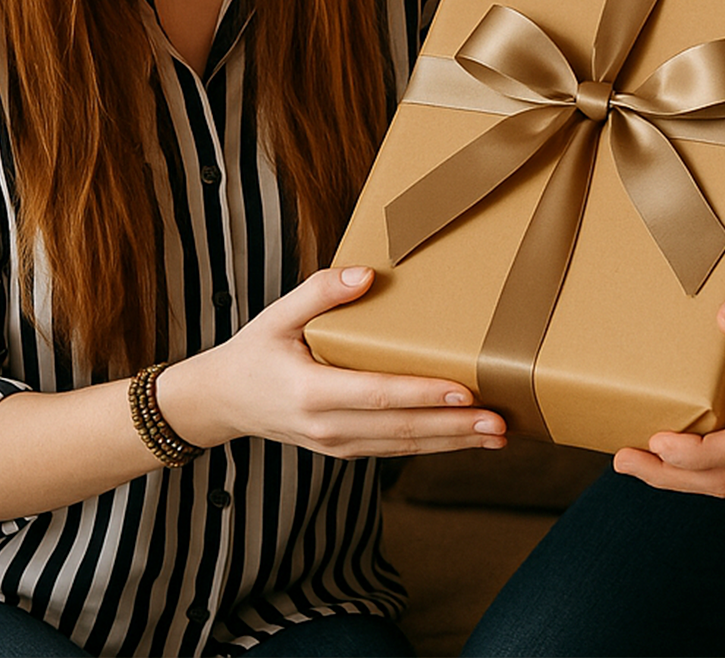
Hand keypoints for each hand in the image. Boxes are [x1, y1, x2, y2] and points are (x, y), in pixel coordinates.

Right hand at [160, 266, 506, 459]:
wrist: (223, 401)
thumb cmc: (255, 351)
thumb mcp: (278, 315)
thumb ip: (321, 291)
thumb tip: (366, 273)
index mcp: (310, 391)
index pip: (377, 395)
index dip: (422, 394)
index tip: (464, 391)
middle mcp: (326, 426)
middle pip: (401, 429)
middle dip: (454, 427)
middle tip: (501, 422)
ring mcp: (336, 444)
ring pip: (404, 446)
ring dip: (453, 442)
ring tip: (498, 435)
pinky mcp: (345, 449)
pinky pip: (394, 449)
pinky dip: (433, 444)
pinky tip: (464, 438)